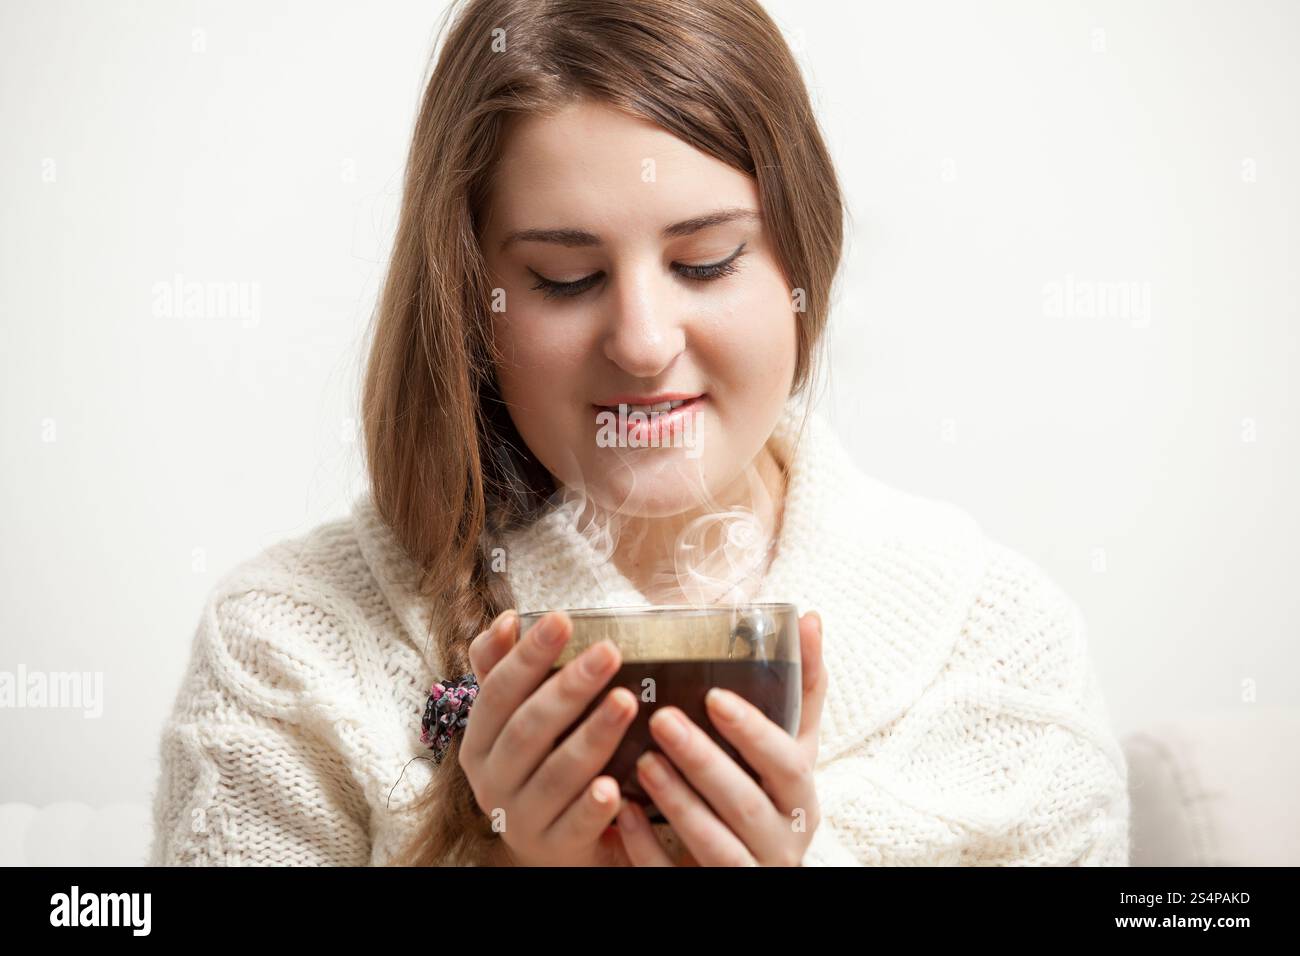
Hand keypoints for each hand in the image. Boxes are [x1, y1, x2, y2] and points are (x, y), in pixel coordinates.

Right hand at [459, 609, 639, 865]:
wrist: (550, 847)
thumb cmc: (536, 767)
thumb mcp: (514, 721)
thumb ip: (503, 670)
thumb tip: (507, 620)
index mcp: (479, 742)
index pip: (498, 692)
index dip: (528, 656)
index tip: (562, 619)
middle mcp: (492, 780)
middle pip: (529, 729)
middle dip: (569, 687)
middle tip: (609, 651)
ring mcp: (521, 818)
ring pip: (555, 774)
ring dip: (592, 736)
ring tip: (625, 701)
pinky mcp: (554, 849)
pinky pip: (575, 827)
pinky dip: (592, 807)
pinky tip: (613, 787)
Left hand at [616, 610, 827, 865]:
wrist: (752, 869)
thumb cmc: (770, 797)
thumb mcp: (791, 749)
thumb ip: (802, 691)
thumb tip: (810, 617)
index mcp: (801, 798)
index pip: (787, 764)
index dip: (754, 733)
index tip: (713, 696)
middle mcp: (784, 841)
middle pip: (747, 805)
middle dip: (704, 762)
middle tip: (661, 719)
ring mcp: (749, 874)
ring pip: (715, 846)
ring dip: (677, 803)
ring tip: (641, 761)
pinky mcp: (709, 893)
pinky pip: (675, 877)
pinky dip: (646, 848)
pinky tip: (619, 813)